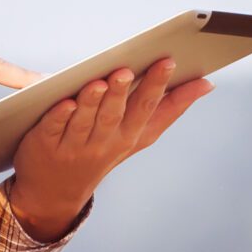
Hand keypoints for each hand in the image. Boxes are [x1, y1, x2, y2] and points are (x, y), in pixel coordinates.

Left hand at [7, 56, 215, 224]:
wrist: (56, 190)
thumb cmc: (105, 149)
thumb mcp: (141, 134)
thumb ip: (172, 107)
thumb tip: (207, 84)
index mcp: (130, 135)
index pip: (147, 108)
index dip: (157, 85)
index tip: (168, 61)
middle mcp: (104, 142)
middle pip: (115, 114)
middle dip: (122, 93)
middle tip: (126, 69)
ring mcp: (74, 145)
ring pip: (84, 121)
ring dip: (92, 102)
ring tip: (99, 82)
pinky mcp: (45, 143)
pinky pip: (54, 128)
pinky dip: (59, 116)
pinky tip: (65, 102)